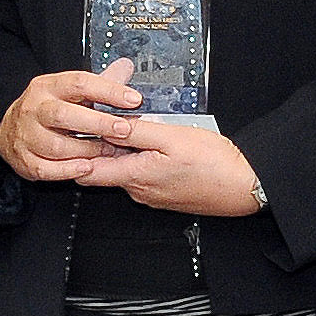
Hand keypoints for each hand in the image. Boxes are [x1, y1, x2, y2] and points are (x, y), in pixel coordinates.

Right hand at [0, 61, 144, 182]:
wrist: (8, 127)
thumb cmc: (48, 108)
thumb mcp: (69, 90)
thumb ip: (99, 83)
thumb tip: (126, 67)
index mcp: (48, 87)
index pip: (79, 83)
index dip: (108, 91)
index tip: (134, 100)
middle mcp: (34, 109)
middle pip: (64, 115)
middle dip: (97, 123)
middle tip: (124, 130)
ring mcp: (26, 135)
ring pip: (56, 146)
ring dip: (87, 150)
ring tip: (109, 151)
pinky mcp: (24, 160)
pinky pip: (46, 169)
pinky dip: (68, 170)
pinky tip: (87, 167)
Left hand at [71, 114, 260, 216]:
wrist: (245, 187)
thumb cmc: (215, 164)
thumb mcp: (173, 136)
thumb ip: (137, 131)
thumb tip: (109, 124)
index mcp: (135, 176)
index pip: (87, 172)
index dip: (74, 154)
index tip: (70, 134)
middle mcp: (139, 191)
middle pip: (107, 168)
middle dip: (102, 145)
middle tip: (105, 120)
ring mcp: (152, 195)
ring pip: (127, 170)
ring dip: (126, 150)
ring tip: (135, 126)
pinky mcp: (165, 195)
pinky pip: (144, 175)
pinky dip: (142, 159)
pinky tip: (156, 144)